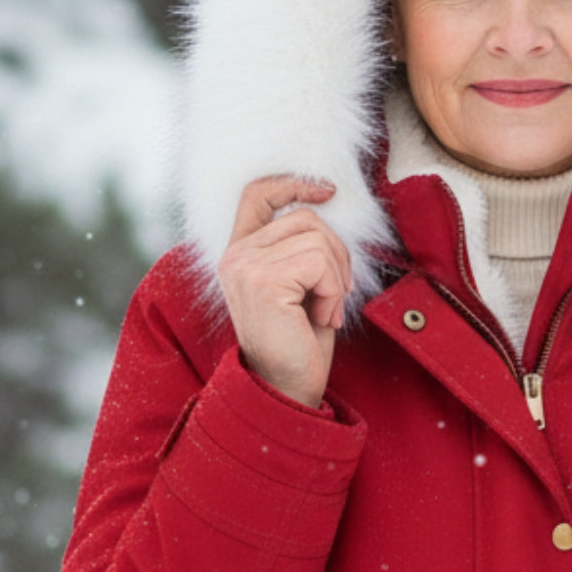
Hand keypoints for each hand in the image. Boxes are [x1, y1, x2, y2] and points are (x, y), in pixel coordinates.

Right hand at [217, 177, 351, 407]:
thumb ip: (297, 246)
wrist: (286, 387)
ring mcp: (245, 266)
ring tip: (324, 310)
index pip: (257, 194)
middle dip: (337, 253)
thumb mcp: (298, 283)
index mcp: (240, 252)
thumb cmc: (298, 339)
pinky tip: (322, 319)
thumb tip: (326, 206)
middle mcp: (235, 255)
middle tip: (337, 293)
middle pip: (306, 218)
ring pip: (318, 240)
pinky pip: (320, 264)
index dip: (294, 183)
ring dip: (337, 279)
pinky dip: (334, 292)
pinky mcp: (263, 281)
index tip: (328, 191)